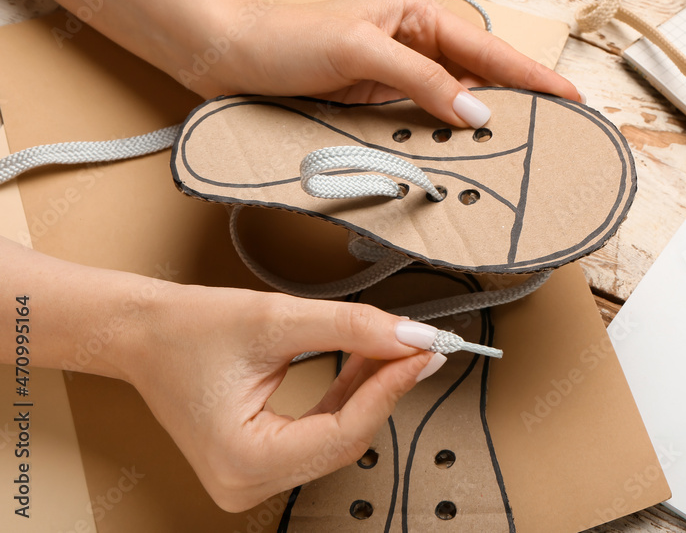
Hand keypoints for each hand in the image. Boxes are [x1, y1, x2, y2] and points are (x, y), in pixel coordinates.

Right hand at [124, 282, 444, 511]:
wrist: (143, 334)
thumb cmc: (190, 329)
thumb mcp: (277, 318)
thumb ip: (350, 328)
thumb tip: (410, 337)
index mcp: (245, 461)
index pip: (346, 430)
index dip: (391, 387)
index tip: (425, 350)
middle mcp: (247, 484)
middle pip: (347, 438)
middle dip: (384, 387)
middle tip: (417, 343)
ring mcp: (253, 479)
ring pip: (340, 437)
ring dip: (369, 391)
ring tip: (393, 345)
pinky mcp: (260, 464)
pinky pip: (323, 434)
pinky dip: (348, 397)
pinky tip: (365, 362)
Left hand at [192, 0, 581, 127]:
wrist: (232, 59)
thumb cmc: (287, 38)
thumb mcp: (359, 50)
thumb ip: (419, 79)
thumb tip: (472, 110)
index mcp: (418, 17)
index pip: (487, 50)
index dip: (531, 76)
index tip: (569, 96)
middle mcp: (415, 48)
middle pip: (480, 80)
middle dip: (517, 107)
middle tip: (554, 136)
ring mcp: (400, 80)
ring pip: (455, 107)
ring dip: (481, 130)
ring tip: (518, 154)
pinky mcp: (381, 107)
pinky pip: (426, 125)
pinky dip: (446, 142)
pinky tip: (463, 158)